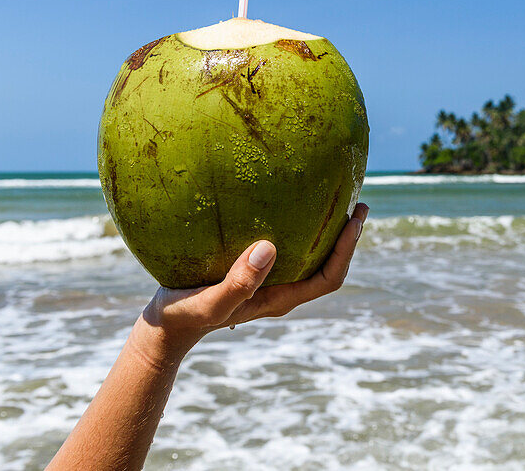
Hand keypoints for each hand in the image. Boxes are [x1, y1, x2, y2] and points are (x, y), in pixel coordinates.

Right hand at [139, 202, 368, 356]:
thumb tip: (269, 248)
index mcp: (280, 299)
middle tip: (358, 204)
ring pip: (311, 257)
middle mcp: (282, 290)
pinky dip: (301, 227)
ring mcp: (270, 282)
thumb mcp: (209, 302)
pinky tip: (290, 201)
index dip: (346, 251)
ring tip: (337, 199)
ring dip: (328, 233)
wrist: (165, 325)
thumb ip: (238, 282)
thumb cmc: (185, 315)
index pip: (328, 278)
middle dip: (347, 238)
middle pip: (328, 266)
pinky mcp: (255, 271)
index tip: (354, 221)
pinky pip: (289, 248)